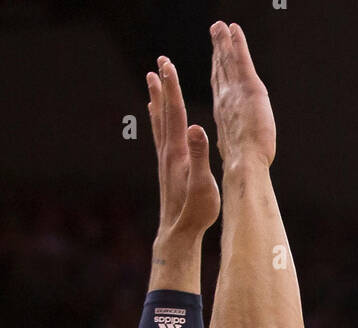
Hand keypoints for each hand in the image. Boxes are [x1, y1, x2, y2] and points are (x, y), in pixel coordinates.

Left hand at [147, 58, 219, 240]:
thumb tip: (197, 128)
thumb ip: (200, 156)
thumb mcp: (203, 185)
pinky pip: (160, 136)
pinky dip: (157, 120)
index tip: (169, 65)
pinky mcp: (166, 168)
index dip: (173, 88)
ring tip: (151, 79)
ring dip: (157, 99)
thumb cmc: (195, 213)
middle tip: (161, 61)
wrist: (178, 234)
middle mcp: (168, 152)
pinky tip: (155, 115)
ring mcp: (165, 160)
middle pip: (165, 112)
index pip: (176, 113)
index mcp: (178, 153)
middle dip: (164, 85)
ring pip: (159, 121)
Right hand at [210, 21, 275, 167]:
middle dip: (217, 50)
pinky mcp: (248, 87)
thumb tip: (237, 151)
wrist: (244, 164)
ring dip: (223, 41)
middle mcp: (225, 99)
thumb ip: (234, 142)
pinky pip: (240, 58)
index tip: (215, 57)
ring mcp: (234, 92)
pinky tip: (234, 29)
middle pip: (220, 69)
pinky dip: (237, 42)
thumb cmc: (242, 166)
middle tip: (215, 32)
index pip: (219, 86)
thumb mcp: (234, 151)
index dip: (216, 70)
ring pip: (227, 60)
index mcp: (223, 114)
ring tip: (220, 26)